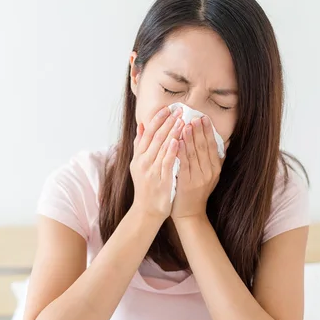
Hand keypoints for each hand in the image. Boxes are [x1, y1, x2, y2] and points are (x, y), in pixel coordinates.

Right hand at [130, 106, 183, 220]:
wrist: (147, 211)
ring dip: (172, 132)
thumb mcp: (138, 165)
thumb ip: (140, 146)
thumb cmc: (146, 187)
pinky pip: (167, 162)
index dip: (157, 120)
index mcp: (138, 157)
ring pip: (162, 147)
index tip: (167, 108)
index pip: (147, 133)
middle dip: (168, 122)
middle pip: (155, 137)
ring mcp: (151, 171)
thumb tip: (141, 126)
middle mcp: (143, 162)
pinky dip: (172, 150)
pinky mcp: (161, 180)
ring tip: (182, 120)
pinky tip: (179, 140)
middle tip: (179, 110)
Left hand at [171, 116, 226, 219]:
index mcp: (215, 169)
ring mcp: (198, 178)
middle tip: (194, 116)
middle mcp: (209, 172)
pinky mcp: (187, 183)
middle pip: (203, 147)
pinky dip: (181, 151)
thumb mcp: (210, 176)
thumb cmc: (197, 192)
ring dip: (190, 138)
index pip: (212, 146)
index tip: (203, 118)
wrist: (189, 213)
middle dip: (199, 130)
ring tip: (186, 124)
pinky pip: (184, 164)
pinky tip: (177, 141)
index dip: (207, 131)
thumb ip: (216, 159)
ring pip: (194, 154)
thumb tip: (225, 141)